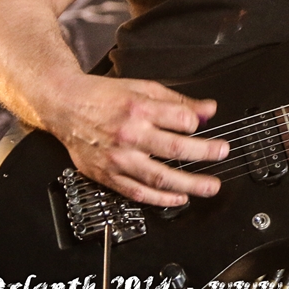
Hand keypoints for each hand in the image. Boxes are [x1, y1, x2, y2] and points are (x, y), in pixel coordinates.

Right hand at [46, 75, 228, 206]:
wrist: (65, 106)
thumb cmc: (103, 97)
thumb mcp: (143, 89)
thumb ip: (177, 101)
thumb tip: (208, 110)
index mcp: (139, 109)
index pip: (180, 120)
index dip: (197, 123)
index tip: (205, 125)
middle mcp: (129, 135)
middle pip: (175, 149)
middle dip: (204, 153)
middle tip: (222, 154)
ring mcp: (118, 158)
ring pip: (159, 177)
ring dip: (189, 184)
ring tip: (210, 186)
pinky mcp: (107, 175)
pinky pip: (137, 193)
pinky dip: (160, 199)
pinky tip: (178, 199)